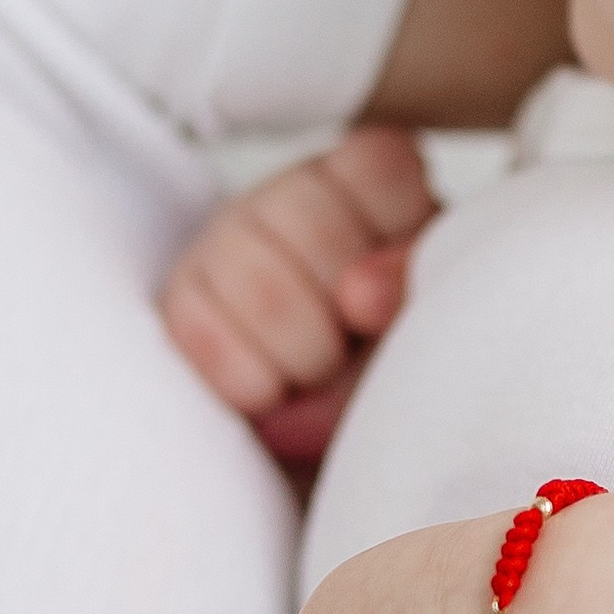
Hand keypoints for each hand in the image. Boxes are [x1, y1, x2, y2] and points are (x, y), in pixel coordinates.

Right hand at [161, 126, 436, 467]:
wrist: (346, 447)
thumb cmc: (400, 372)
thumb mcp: (431, 330)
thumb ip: (412, 294)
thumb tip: (358, 295)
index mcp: (377, 187)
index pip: (380, 166)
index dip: (389, 240)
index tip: (392, 301)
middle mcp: (298, 197)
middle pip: (306, 216)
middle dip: (338, 306)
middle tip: (352, 347)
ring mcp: (230, 238)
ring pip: (252, 273)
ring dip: (296, 350)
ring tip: (314, 375)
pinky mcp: (182, 294)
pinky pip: (199, 328)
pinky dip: (246, 379)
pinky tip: (267, 393)